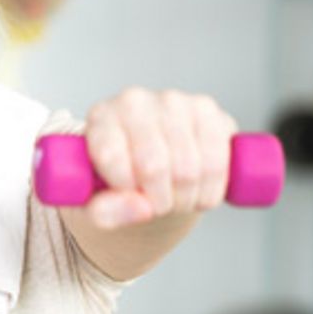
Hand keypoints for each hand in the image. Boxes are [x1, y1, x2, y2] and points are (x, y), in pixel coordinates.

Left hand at [82, 89, 238, 228]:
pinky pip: (217, 162)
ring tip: (176, 198)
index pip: (111, 157)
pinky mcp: (208, 110)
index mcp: (100, 117)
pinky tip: (199, 190)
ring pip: (188, 169)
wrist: (150, 164)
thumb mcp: (95, 202)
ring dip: (186, 199)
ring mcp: (174, 102)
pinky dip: (210, 190)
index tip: (129, 197)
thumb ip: (105, 212)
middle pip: (153, 167)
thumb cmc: (117, 180)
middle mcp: (134, 102)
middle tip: (157, 205)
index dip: (125, 190)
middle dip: (159, 201)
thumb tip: (142, 208)